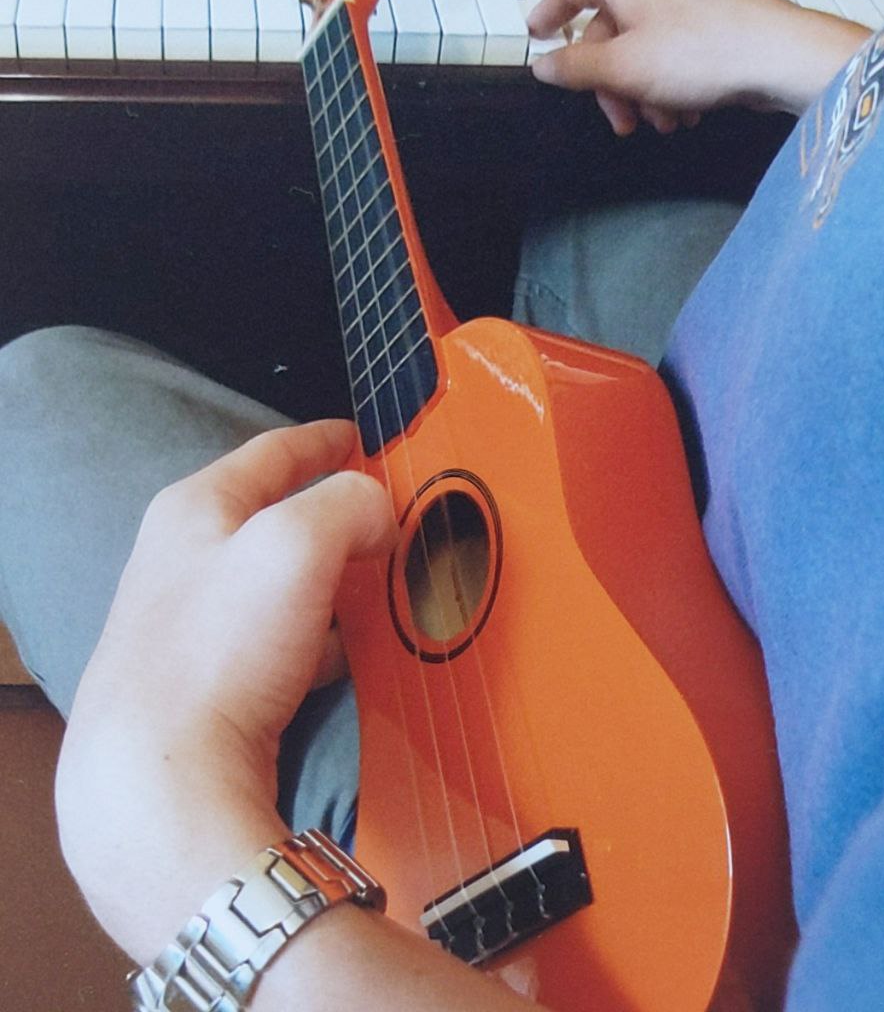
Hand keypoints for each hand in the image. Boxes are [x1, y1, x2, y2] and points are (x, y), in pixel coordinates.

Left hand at [55, 418, 395, 962]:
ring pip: (277, 587)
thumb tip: (378, 516)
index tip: (359, 435)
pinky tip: (344, 658)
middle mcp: (181, 563)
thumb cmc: (217, 651)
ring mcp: (188, 629)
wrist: (160, 784)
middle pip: (272, 520)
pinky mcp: (205, 690)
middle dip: (334, 518)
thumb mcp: (298, 544)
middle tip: (386, 519)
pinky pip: (275, 646)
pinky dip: (316, 641)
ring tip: (379, 590)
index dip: (322, 439)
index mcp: (192, 510)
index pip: (269, 452)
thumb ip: (350, 505)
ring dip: (329, 584)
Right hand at [527, 0, 868, 131]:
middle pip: (608, 32)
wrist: (780, 56)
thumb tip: (543, 65)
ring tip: (663, 122)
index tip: (535, 33)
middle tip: (620, 120)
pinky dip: (669, 84)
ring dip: (643, 92)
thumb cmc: (702, 53)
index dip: (547, 14)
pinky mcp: (710, 17)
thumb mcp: (622, 68)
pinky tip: (686, 111)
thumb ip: (575, 68)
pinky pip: (672, 52)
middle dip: (610, 83)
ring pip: (641, 48)